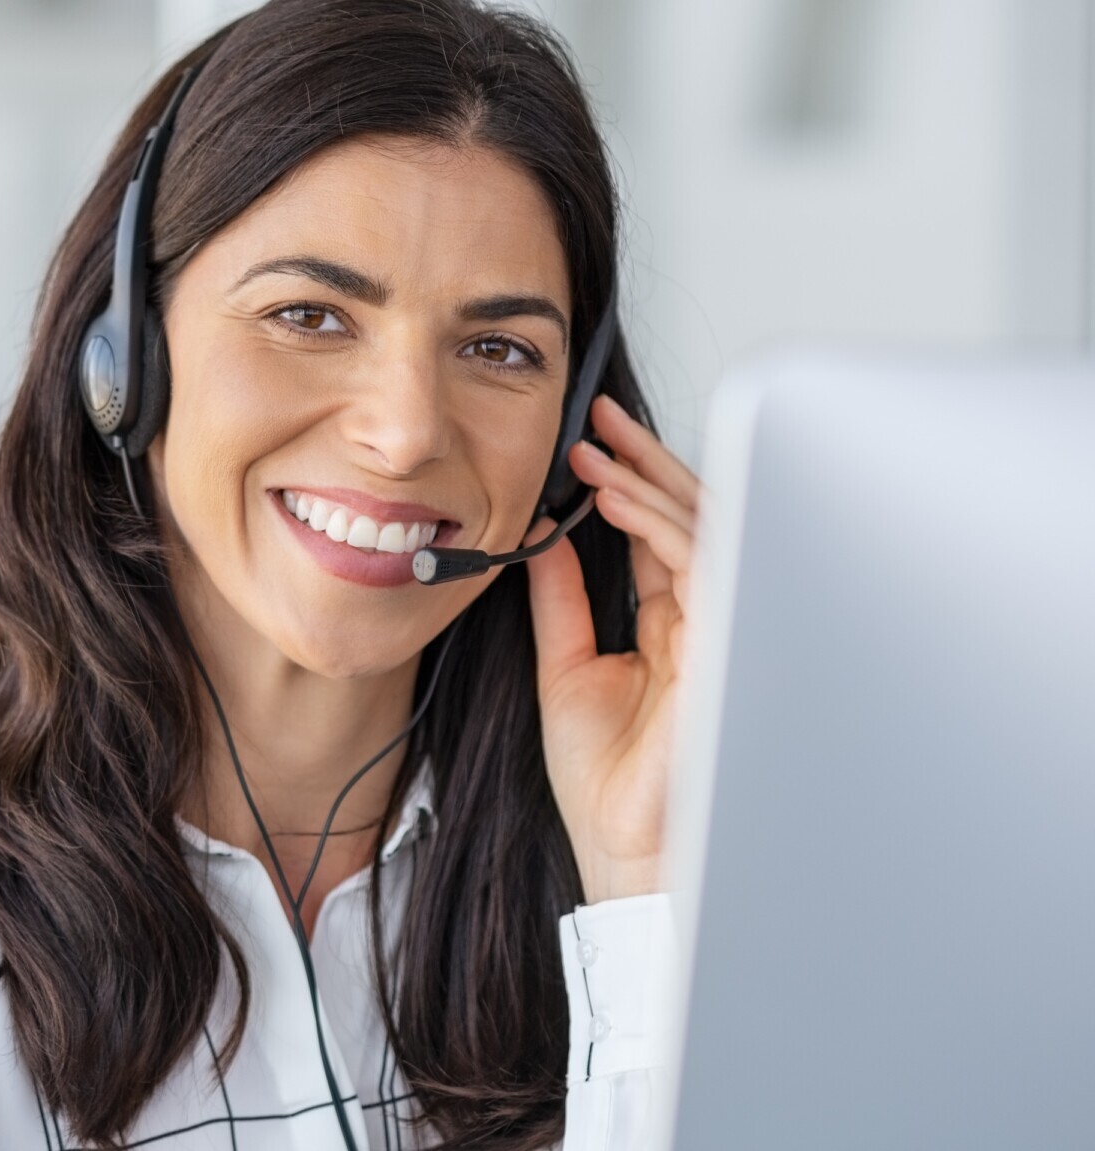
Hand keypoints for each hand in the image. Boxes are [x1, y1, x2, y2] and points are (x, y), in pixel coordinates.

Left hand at [523, 393, 702, 903]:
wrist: (625, 849)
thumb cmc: (608, 783)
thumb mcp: (566, 666)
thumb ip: (561, 599)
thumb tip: (541, 538)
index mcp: (669, 626)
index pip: (657, 535)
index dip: (628, 482)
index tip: (588, 440)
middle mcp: (702, 621)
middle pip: (689, 519)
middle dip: (647, 461)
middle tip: (601, 417)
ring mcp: (719, 631)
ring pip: (702, 531)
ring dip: (648, 482)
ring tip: (599, 451)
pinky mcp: (724, 645)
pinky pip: (701, 564)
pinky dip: (659, 524)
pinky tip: (616, 498)